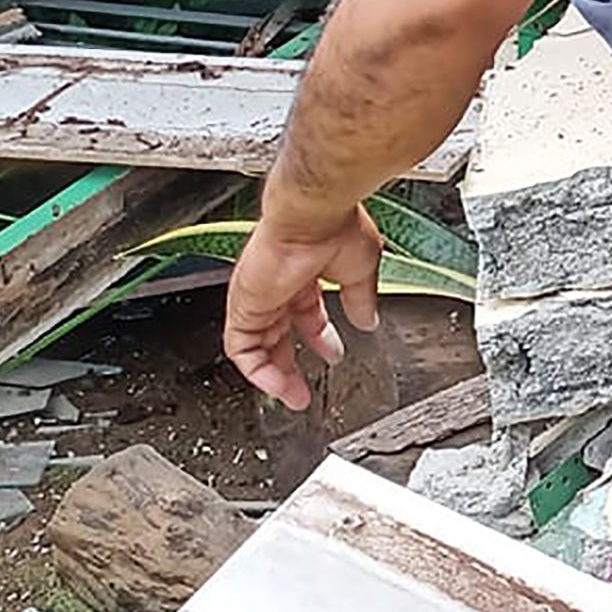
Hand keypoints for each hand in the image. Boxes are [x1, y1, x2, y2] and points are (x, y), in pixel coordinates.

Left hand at [223, 204, 383, 408]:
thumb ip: (360, 299)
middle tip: (303, 389)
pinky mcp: (244, 306)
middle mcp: (278, 284)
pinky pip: (242, 348)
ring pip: (258, 345)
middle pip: (278, 334)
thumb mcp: (361, 270)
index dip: (319, 336)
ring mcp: (259, 296)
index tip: (332, 354)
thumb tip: (368, 320)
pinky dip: (257, 371)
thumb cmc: (335, 227)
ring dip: (274, 375)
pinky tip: (276, 386)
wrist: (313, 214)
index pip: (306, 311)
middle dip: (291, 364)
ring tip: (292, 397)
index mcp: (305, 271)